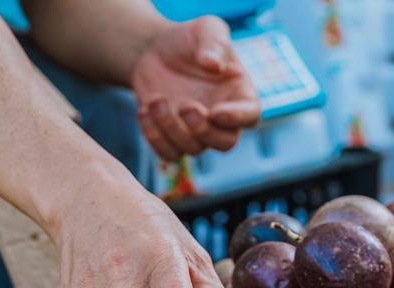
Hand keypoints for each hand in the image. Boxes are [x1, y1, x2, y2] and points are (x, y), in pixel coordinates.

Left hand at [132, 16, 259, 160]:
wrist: (156, 51)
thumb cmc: (188, 39)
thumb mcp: (206, 28)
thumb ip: (214, 42)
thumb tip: (213, 65)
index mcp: (240, 95)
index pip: (250, 116)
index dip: (236, 119)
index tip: (215, 112)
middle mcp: (223, 119)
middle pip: (225, 143)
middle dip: (203, 130)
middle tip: (186, 106)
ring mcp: (198, 132)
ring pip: (193, 149)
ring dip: (171, 128)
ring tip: (156, 98)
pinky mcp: (173, 138)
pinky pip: (168, 154)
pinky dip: (154, 138)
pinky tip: (144, 110)